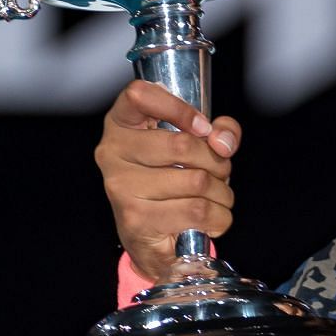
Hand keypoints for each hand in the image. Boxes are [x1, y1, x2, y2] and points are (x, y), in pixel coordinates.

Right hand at [93, 80, 241, 281]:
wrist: (151, 240)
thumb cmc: (173, 182)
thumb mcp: (198, 147)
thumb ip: (219, 133)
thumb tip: (223, 141)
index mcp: (121, 124)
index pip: (138, 95)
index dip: (179, 108)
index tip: (203, 127)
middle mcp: (112, 152)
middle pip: (181, 144)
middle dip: (217, 161)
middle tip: (219, 172)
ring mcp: (121, 187)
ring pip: (196, 181)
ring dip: (221, 192)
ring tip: (216, 197)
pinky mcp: (136, 220)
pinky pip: (197, 211)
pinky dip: (219, 217)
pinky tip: (211, 219)